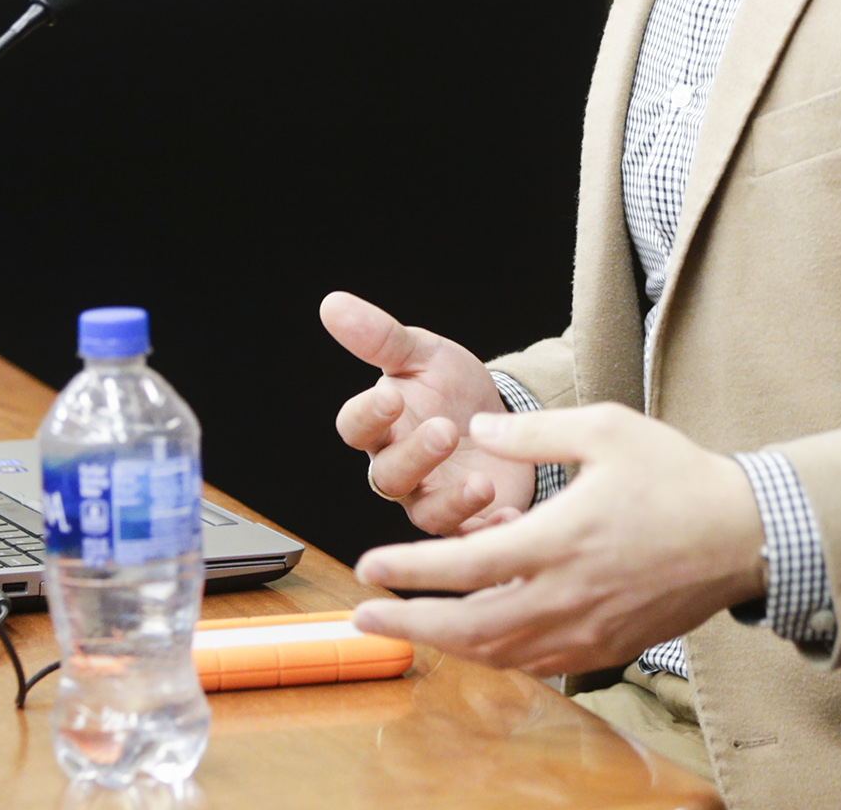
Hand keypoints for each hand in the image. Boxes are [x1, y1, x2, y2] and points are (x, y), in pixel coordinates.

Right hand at [322, 292, 534, 535]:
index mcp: (384, 426)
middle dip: (416, 456)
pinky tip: (509, 516)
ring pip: (426, 514)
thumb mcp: (423, 354)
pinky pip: (471, 538)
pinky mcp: (468, 522)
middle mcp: (400, 469)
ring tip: (481, 482)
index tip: (389, 397)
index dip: (367, 416)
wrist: (502, 420)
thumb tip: (332, 303)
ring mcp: (432, 499)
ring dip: (452, 501)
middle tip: (445, 431)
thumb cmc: (451, 389)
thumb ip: (380, 337)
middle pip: (388, 475)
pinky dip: (489, 530)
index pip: (356, 427)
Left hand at [349, 404, 768, 677]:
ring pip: (499, 654)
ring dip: (447, 644)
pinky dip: (496, 655)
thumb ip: (535, 432)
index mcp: (560, 540)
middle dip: (410, 626)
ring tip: (410, 627)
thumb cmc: (677, 475)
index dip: (411, 571)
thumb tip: (478, 432)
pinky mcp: (607, 646)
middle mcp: (568, 596)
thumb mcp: (605, 429)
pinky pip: (537, 663)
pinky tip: (478, 639)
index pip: (466, 567)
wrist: (743, 533)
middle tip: (362, 618)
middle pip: (470, 629)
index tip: (368, 566)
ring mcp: (588, 630)